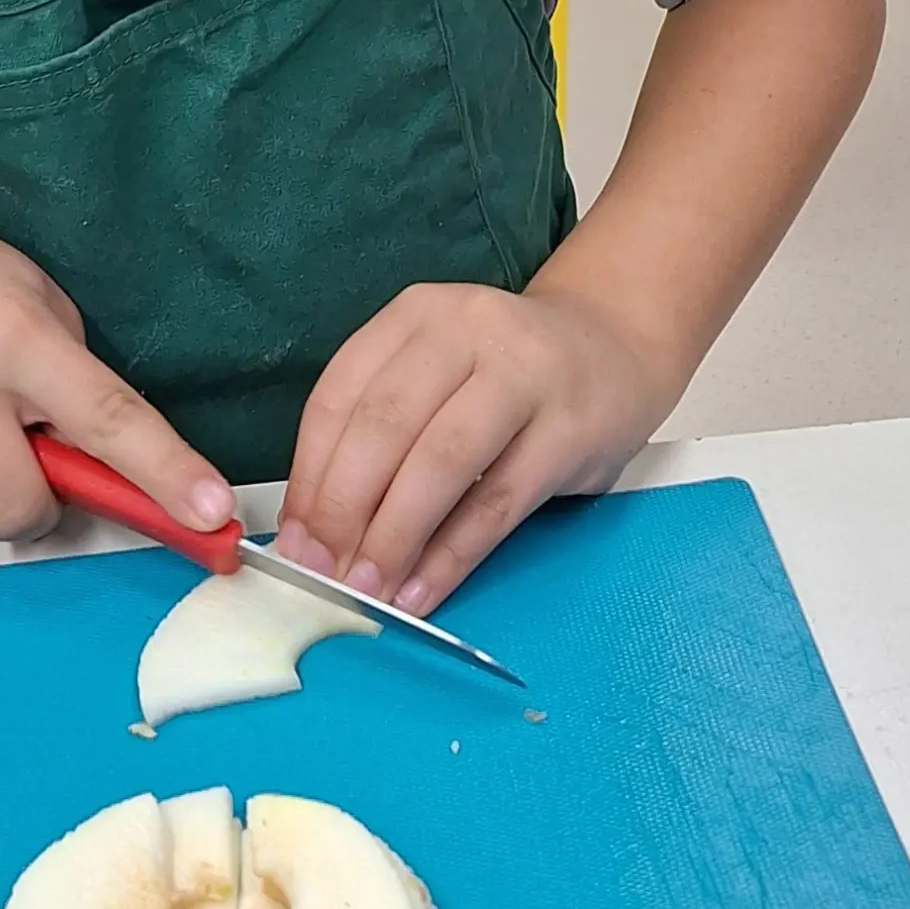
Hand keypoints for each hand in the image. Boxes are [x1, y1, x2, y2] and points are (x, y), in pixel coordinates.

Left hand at [274, 282, 683, 614]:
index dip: (309, 477)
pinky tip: (422, 592)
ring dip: (395, 537)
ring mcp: (525, 376)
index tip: (293, 541)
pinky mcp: (571, 429)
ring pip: (442, 463)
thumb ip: (375, 431)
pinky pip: (498, 503)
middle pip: (385, 427)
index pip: (338, 398)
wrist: (616, 349)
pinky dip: (453, 555)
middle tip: (321, 573)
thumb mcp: (433, 374)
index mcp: (415, 317)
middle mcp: (466, 332)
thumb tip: (313, 531)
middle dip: (344, 511)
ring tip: (367, 591)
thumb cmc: (503, 377)